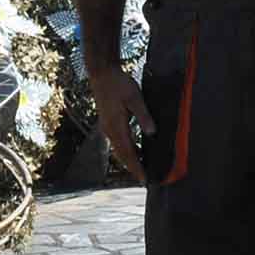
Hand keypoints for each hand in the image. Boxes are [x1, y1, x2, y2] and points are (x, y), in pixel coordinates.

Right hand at [88, 65, 154, 181]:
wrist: (102, 74)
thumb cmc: (119, 84)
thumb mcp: (135, 98)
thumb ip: (143, 116)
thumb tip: (152, 133)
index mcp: (117, 126)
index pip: (129, 152)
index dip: (137, 167)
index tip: (144, 179)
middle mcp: (110, 130)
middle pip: (122, 155)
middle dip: (133, 168)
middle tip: (143, 180)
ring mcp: (107, 127)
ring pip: (118, 150)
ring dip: (128, 161)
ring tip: (139, 169)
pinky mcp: (107, 123)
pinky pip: (116, 142)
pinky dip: (124, 151)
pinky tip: (132, 150)